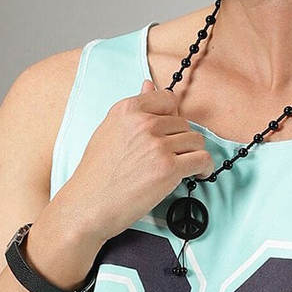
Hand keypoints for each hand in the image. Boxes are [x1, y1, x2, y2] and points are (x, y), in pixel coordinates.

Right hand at [53, 78, 214, 246]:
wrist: (87, 206)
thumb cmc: (95, 176)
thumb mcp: (109, 132)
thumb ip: (133, 110)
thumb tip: (149, 85)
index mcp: (127, 110)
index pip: (168, 100)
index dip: (174, 118)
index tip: (172, 133)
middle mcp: (143, 123)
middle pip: (184, 124)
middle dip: (182, 142)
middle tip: (175, 158)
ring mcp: (157, 145)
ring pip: (196, 141)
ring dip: (194, 155)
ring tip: (187, 168)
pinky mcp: (168, 168)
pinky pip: (202, 160)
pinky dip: (204, 168)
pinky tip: (198, 175)